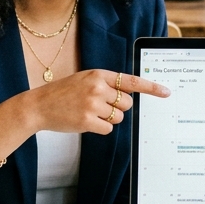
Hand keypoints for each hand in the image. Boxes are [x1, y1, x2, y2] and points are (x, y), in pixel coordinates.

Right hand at [21, 70, 168, 135]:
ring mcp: (93, 104)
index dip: (151, 87)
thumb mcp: (85, 80)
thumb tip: (129, 97)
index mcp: (99, 75)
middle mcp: (98, 88)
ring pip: (118, 118)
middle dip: (118, 108)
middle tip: (100, 106)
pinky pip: (108, 128)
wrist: (38, 105)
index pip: (131, 81)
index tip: (166, 92)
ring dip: (108, 119)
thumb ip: (106, 84)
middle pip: (127, 104)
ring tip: (89, 112)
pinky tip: (85, 121)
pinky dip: (100, 128)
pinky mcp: (87, 121)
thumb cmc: (63, 93)